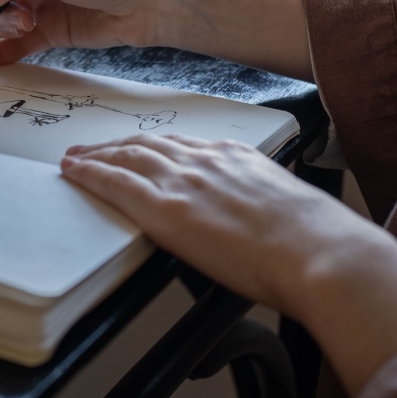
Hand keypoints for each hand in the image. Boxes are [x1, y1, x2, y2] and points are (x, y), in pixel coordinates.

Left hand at [60, 133, 396, 394]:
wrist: (323, 253)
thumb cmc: (317, 243)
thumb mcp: (285, 206)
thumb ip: (256, 203)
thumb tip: (247, 222)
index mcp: (237, 156)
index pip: (182, 143)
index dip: (151, 144)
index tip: (136, 146)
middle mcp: (207, 160)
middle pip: (148, 144)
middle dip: (115, 144)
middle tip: (90, 148)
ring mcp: (185, 181)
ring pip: (127, 157)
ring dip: (95, 155)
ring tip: (74, 159)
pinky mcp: (168, 209)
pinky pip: (118, 183)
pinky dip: (91, 173)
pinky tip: (73, 172)